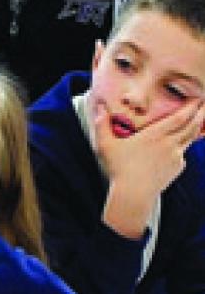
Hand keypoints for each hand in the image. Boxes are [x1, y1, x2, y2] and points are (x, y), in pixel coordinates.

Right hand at [95, 99, 204, 236]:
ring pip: (190, 139)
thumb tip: (99, 108)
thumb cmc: (119, 169)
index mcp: (155, 135)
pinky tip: (177, 149)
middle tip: (204, 106)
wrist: (134, 194)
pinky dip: (182, 149)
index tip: (196, 99)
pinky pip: (182, 155)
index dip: (190, 106)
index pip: (179, 117)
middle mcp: (169, 144)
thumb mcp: (106, 144)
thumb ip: (102, 124)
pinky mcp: (177, 168)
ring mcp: (176, 157)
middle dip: (200, 114)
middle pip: (191, 126)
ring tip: (198, 121)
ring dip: (196, 128)